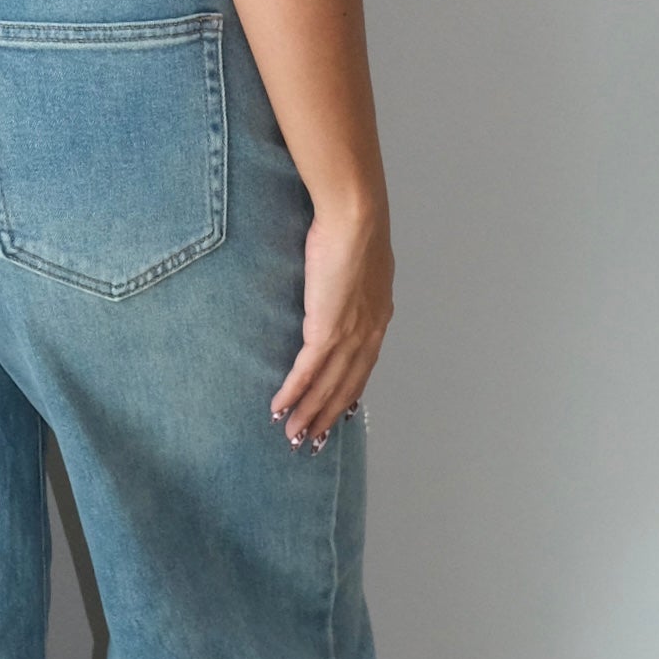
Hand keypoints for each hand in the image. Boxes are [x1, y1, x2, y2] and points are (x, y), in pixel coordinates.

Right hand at [271, 202, 392, 450]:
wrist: (355, 217)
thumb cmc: (355, 226)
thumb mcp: (359, 261)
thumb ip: (352, 282)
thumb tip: (340, 283)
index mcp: (378, 318)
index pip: (363, 368)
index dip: (348, 394)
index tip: (337, 415)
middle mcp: (369, 333)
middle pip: (347, 386)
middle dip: (327, 416)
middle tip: (310, 441)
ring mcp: (349, 334)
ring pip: (327, 385)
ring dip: (308, 413)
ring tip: (292, 435)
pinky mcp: (327, 329)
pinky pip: (307, 371)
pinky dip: (293, 392)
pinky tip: (279, 408)